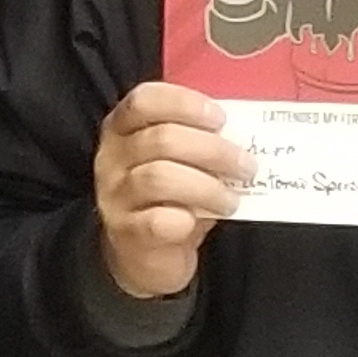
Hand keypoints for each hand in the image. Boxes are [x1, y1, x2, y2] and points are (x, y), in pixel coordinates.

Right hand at [93, 83, 248, 302]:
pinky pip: (158, 221)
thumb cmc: (169, 199)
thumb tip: (245, 136)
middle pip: (162, 139)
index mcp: (122, 129)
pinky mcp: (126, 232)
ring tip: (231, 200)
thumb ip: (199, 143)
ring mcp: (114, 196)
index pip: (144, 101)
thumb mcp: (178, 162)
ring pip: (161, 178)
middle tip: (246, 166)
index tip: (221, 118)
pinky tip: (199, 222)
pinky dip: (186, 220)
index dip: (184, 103)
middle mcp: (111, 158)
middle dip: (213, 150)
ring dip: (207, 187)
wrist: (145, 256)